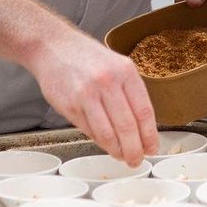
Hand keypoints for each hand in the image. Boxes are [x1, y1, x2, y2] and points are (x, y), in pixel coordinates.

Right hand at [27, 31, 157, 165]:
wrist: (54, 47)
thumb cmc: (88, 59)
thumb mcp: (117, 66)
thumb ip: (128, 93)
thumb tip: (141, 128)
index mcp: (125, 71)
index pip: (144, 110)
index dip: (150, 134)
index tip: (153, 147)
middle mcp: (108, 82)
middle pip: (127, 126)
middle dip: (135, 149)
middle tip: (137, 159)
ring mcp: (87, 94)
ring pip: (107, 133)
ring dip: (117, 150)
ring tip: (123, 158)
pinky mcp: (69, 105)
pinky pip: (89, 130)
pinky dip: (100, 142)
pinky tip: (106, 146)